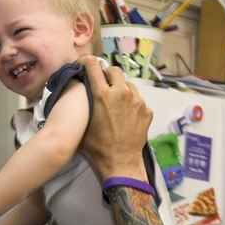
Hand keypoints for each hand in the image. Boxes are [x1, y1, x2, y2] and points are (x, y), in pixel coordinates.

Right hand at [77, 57, 151, 179]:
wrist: (120, 162)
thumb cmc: (97, 147)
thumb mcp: (81, 123)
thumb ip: (81, 104)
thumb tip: (77, 91)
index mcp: (102, 95)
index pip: (93, 65)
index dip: (87, 62)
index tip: (85, 63)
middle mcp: (121, 94)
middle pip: (114, 70)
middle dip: (107, 74)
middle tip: (103, 84)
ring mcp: (137, 102)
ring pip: (128, 85)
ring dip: (121, 89)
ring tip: (116, 103)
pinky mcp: (147, 110)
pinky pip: (138, 100)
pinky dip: (131, 104)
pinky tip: (126, 116)